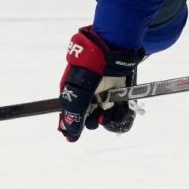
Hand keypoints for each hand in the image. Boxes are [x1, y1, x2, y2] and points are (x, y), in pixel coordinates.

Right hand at [59, 26, 143, 141]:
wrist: (110, 52)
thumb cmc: (89, 70)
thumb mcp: (77, 91)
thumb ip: (73, 112)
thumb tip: (70, 135)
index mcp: (72, 95)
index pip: (69, 116)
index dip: (70, 127)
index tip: (73, 136)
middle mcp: (87, 98)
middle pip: (87, 120)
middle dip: (91, 121)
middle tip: (95, 114)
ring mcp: (102, 96)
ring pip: (103, 118)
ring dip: (105, 118)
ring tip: (107, 109)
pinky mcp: (118, 95)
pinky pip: (118, 112)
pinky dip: (119, 113)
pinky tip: (118, 108)